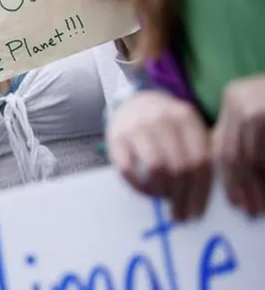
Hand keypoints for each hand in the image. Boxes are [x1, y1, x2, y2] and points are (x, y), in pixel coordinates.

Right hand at [107, 91, 211, 220]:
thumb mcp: (187, 128)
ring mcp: (137, 127)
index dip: (200, 190)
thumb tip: (200, 196)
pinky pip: (128, 169)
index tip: (196, 211)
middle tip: (179, 214)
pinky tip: (145, 191)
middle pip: (180, 166)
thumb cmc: (166, 123)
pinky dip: (138, 186)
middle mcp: (162, 119)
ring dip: (161, 190)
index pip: (200, 160)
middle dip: (181, 196)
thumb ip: (198, 152)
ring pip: (156, 168)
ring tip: (162, 198)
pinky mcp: (115, 137)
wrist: (134, 101)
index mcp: (186, 117)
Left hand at [213, 75, 264, 215]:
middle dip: (242, 186)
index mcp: (234, 97)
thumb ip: (245, 139)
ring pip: (252, 158)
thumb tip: (229, 179)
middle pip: (234, 154)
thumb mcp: (262, 118)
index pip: (220, 145)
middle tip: (252, 210)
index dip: (227, 178)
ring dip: (260, 184)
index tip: (235, 202)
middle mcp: (242, 99)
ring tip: (264, 204)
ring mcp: (260, 106)